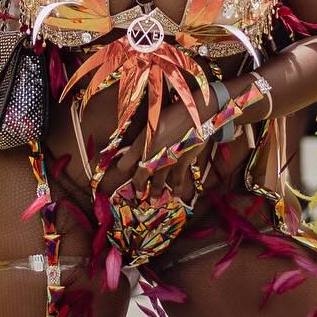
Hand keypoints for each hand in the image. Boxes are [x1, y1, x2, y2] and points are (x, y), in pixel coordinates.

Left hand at [100, 98, 216, 204]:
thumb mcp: (151, 121)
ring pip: (157, 182)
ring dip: (155, 193)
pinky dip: (176, 190)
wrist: (194, 115)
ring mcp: (166, 162)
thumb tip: (138, 146)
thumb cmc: (172, 114)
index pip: (125, 163)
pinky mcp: (181, 163)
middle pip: (140, 177)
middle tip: (139, 195)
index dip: (123, 167)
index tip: (124, 169)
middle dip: (138, 187)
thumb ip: (144, 137)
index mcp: (141, 144)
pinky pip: (177, 181)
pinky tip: (175, 196)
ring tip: (153, 202)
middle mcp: (151, 156)